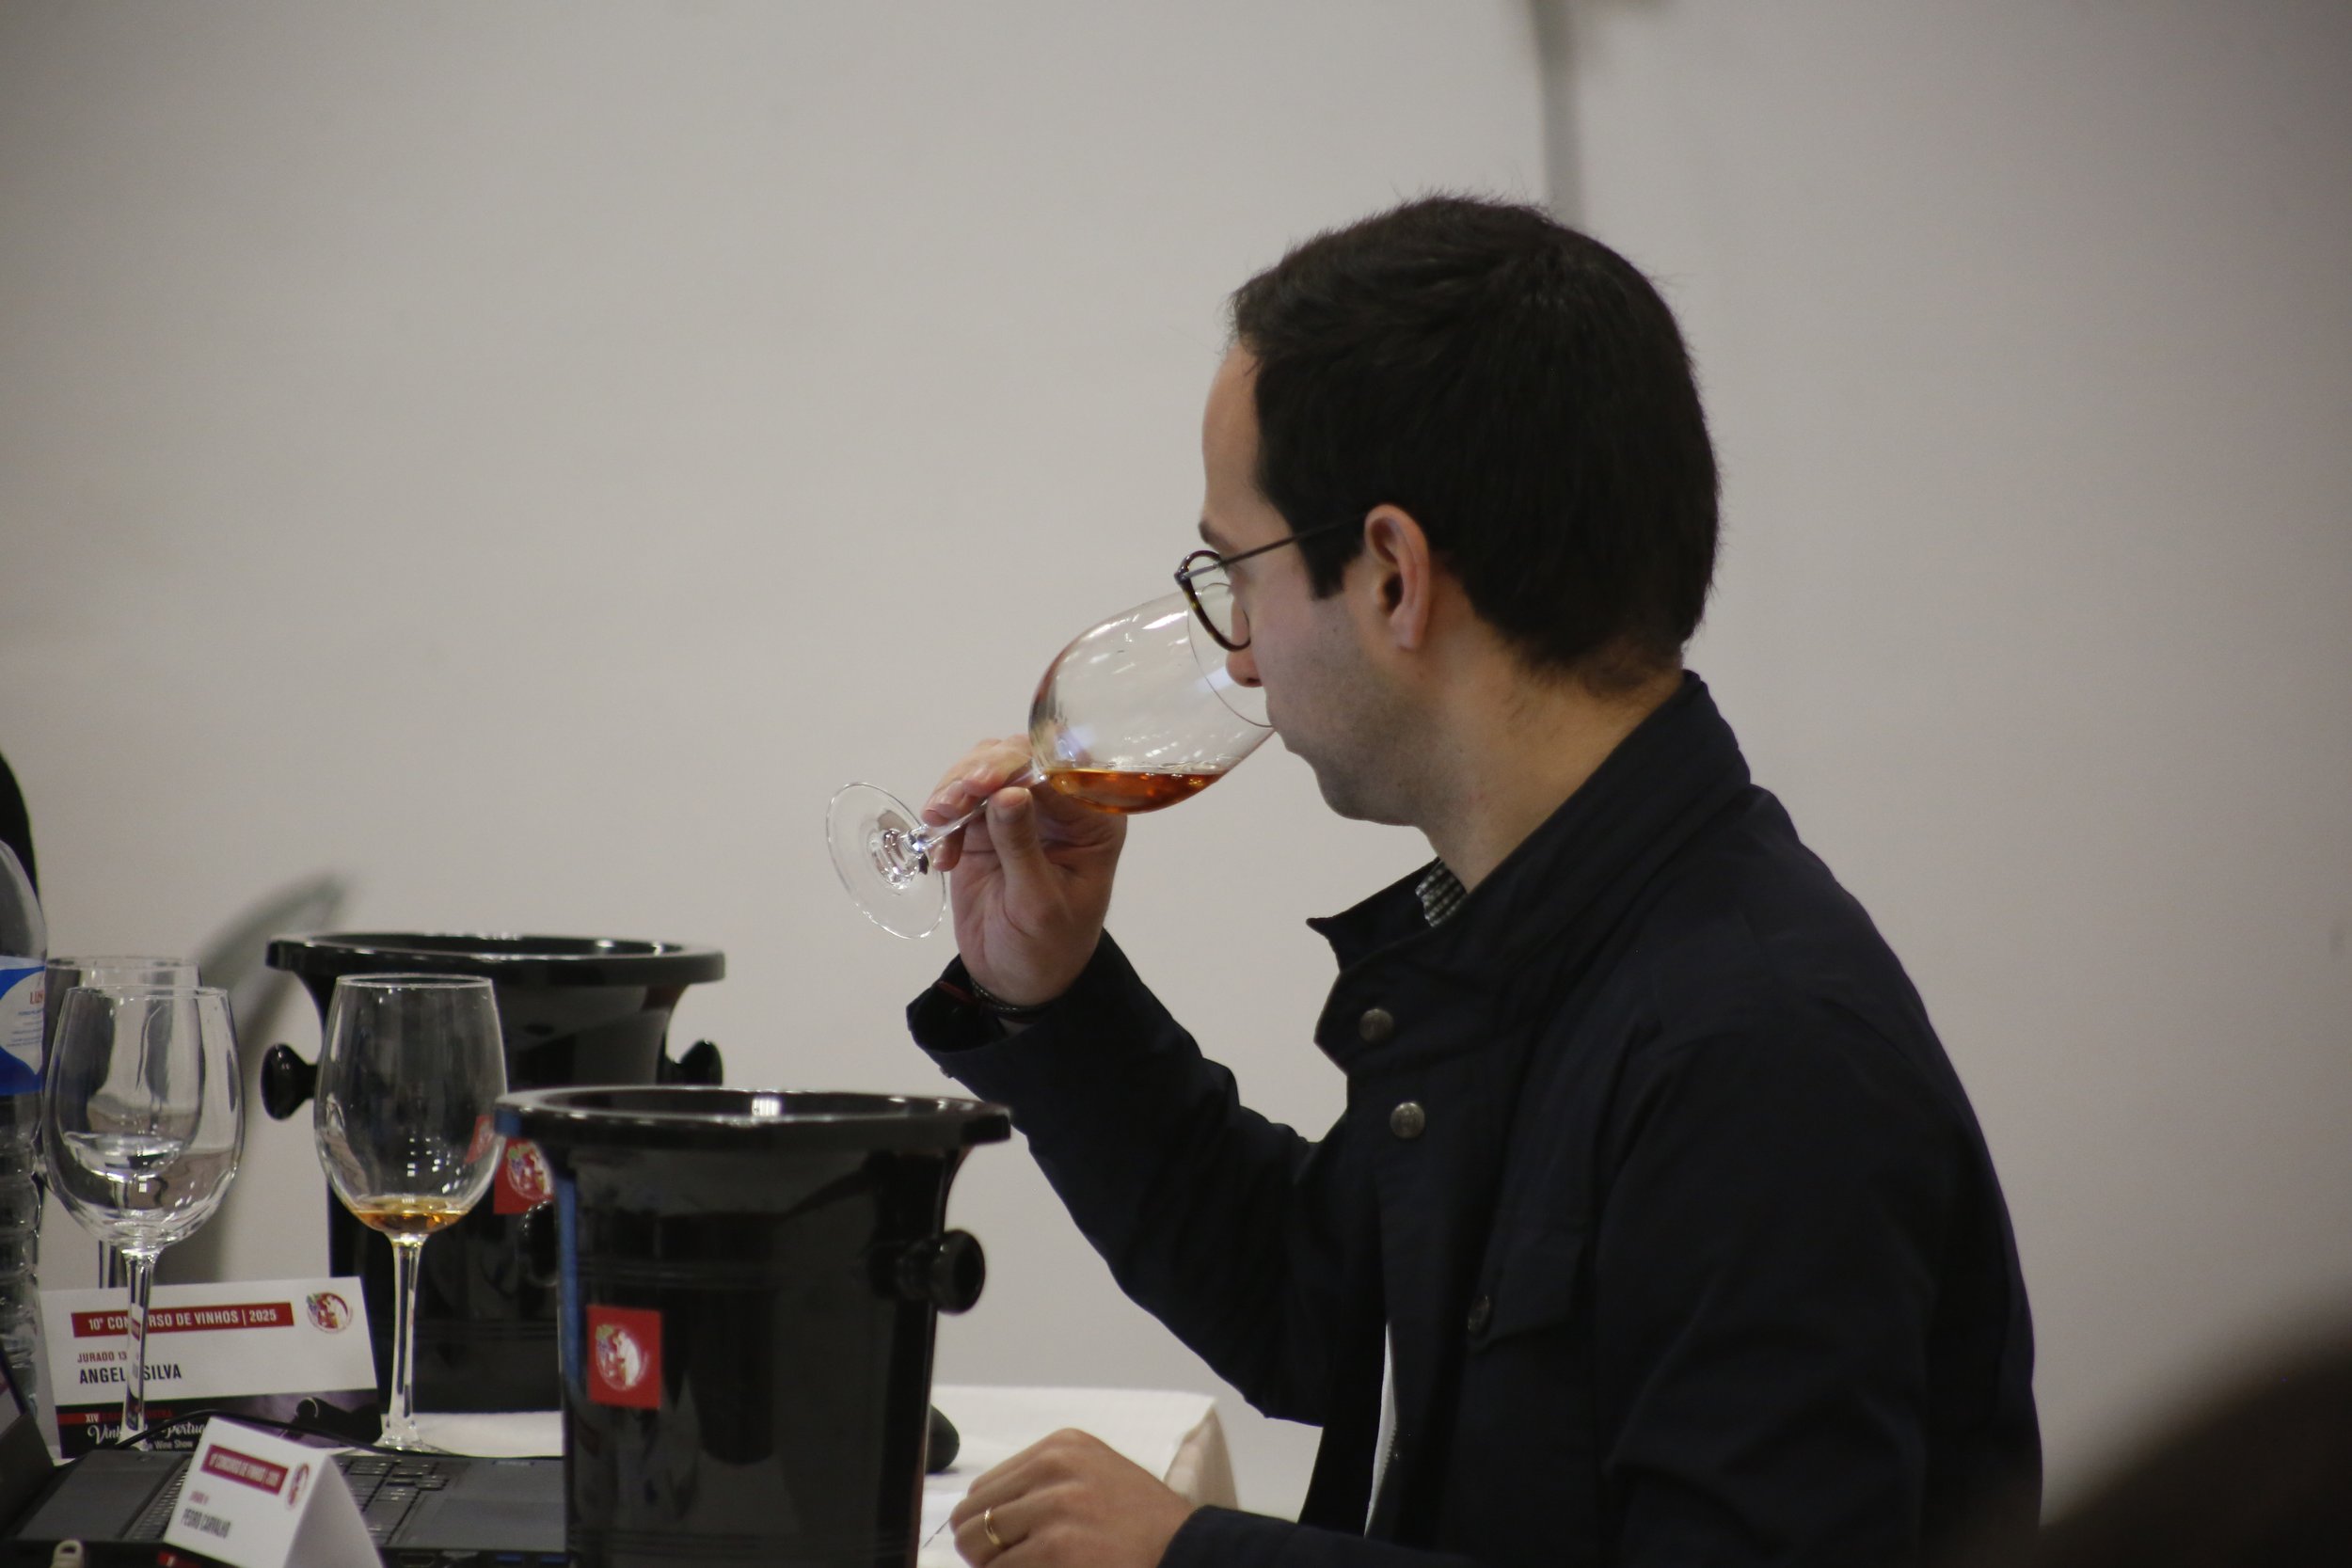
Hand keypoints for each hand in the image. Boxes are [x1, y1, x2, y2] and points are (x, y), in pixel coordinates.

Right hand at [925, 738, 1125, 1006]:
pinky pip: (959, 799)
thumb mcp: (1038, 903)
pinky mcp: (984, 824)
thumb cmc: (1047, 946)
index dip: (1021, 767)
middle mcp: (1059, 805)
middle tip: (952, 801)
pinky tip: (943, 856)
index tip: (985, 784)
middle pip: (1019, 757)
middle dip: (981, 772)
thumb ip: (1022, 846)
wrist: (1016, 977)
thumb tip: (1008, 792)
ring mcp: (1019, 810)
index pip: (1060, 771)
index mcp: (1093, 820)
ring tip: (938, 820)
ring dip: (955, 789)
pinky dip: (943, 817)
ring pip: (984, 768)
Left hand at [948, 1428, 1194, 1567]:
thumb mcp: (1092, 1477)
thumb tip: (979, 1518)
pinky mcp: (1055, 1549)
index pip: (985, 1487)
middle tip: (1007, 1563)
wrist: (1184, 1551)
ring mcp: (1054, 1507)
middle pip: (972, 1515)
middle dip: (980, 1548)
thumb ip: (1042, 1484)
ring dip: (995, 1567)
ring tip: (1031, 1567)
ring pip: (978, 1546)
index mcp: (1061, 1446)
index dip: (987, 1523)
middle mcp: (1054, 1467)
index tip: (1005, 1543)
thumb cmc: (1142, 1524)